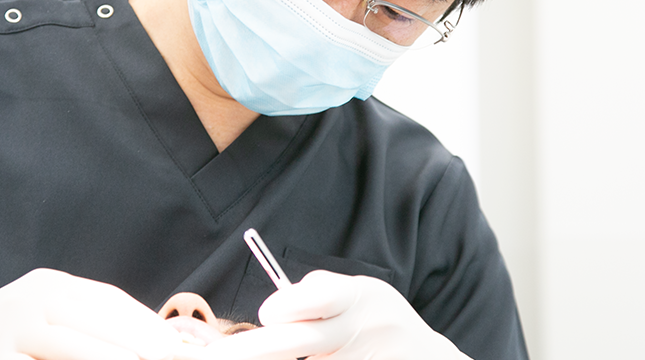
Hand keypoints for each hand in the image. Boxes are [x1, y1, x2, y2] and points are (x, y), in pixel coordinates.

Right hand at [0, 268, 181, 359]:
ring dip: (116, 359)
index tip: (180, 347)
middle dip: (143, 346)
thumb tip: (151, 343)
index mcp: (50, 286)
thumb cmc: (6, 338)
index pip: (111, 303)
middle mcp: (32, 300)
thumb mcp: (44, 317)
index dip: (148, 326)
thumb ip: (87, 324)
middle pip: (101, 323)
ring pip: (76, 348)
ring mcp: (11, 329)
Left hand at [201, 270, 469, 359]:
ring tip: (258, 353)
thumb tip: (277, 307)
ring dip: (278, 359)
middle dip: (254, 349)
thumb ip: (321, 292)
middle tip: (215, 357)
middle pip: (300, 342)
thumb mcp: (362, 292)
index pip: (321, 297)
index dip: (289, 305)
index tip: (265, 314)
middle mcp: (364, 331)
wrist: (429, 359)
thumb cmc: (379, 319)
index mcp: (361, 298)